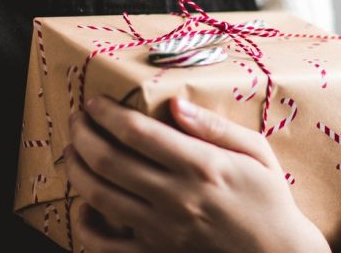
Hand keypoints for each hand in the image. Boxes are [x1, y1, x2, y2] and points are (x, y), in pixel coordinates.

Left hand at [64, 95, 329, 252]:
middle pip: (109, 161)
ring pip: (101, 197)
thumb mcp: (255, 151)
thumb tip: (176, 103)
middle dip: (83, 134)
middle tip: (76, 119)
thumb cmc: (268, 198)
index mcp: (201, 166)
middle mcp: (176, 197)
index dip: (107, 113)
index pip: (137, 132)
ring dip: (77, 169)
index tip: (95, 102)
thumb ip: (215, 126)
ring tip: (72, 151)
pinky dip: (86, 224)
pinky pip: (107, 245)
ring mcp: (163, 230)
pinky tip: (83, 204)